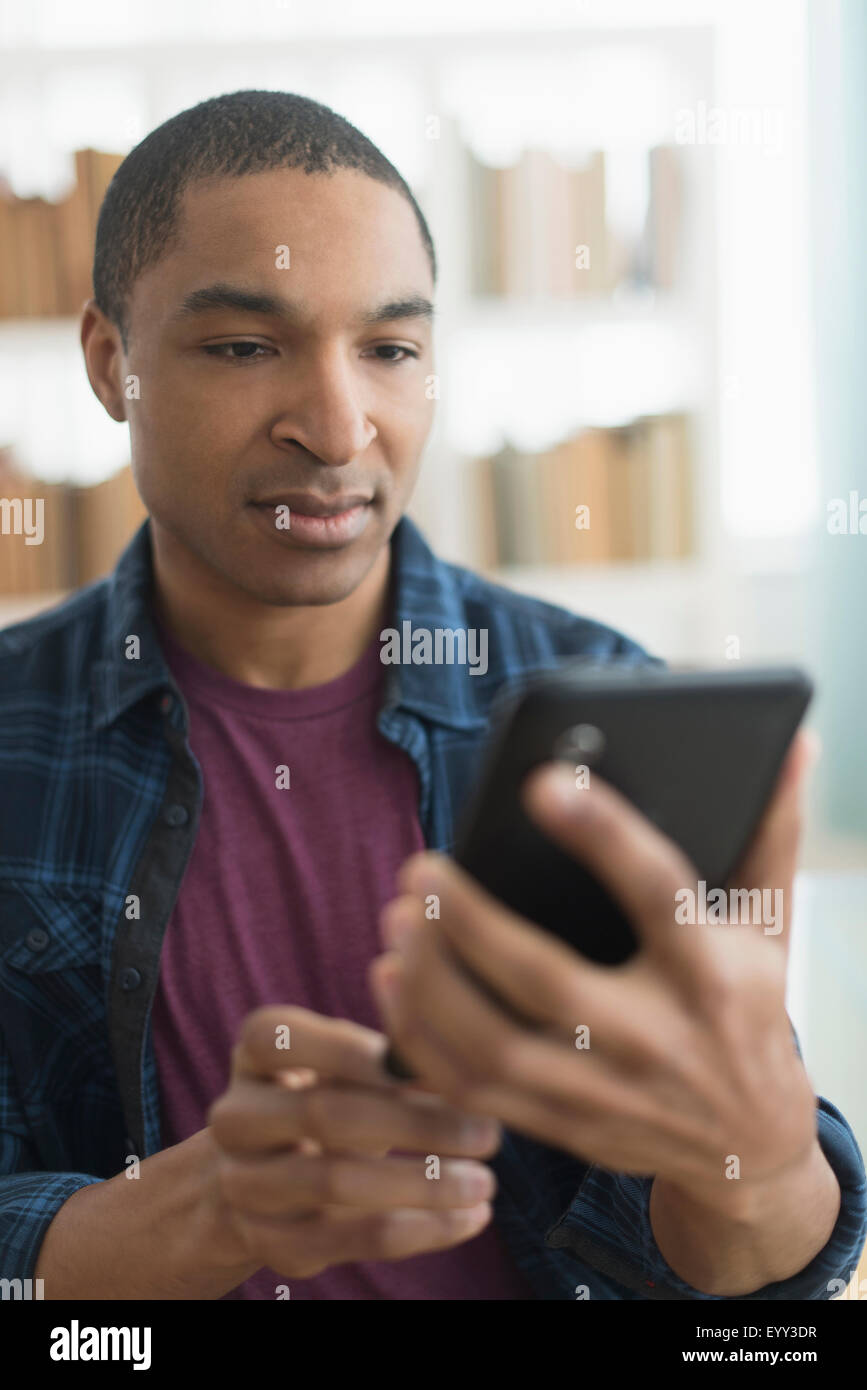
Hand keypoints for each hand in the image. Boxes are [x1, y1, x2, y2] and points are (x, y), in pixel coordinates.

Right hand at [206, 1006, 500, 1278]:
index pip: (282, 1038)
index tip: (427, 1063)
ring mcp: (244, 1183)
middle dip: (415, 1123)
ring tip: (484, 1183)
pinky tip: (468, 1219)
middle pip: (322, 1114)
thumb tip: (460, 1066)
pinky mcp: (269, 1242)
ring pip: (335, 1183)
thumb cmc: (333, 1093)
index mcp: (255, 1050)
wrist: (267, 1172)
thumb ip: (389, 1055)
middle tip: (487, 1132)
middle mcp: (236, 1116)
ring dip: (422, 1185)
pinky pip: (349, 1241)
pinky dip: (419, 1231)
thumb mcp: (347, 1061)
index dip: (350, 1051)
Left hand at [371, 731, 820, 1206]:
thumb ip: (769, 834)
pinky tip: (392, 981)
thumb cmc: (747, 1011)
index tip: (544, 782)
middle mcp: (655, 1038)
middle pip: (547, 981)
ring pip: (494, 1046)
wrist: (750, 1147)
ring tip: (397, 918)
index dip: (603, 834)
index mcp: (709, 972)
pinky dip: (420, 1039)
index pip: (657, 894)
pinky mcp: (560, 1126)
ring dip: (431, 982)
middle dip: (471, 923)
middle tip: (419, 868)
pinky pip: (473, 1090)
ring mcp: (602, 1093)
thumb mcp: (770, 925)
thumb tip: (792, 744)